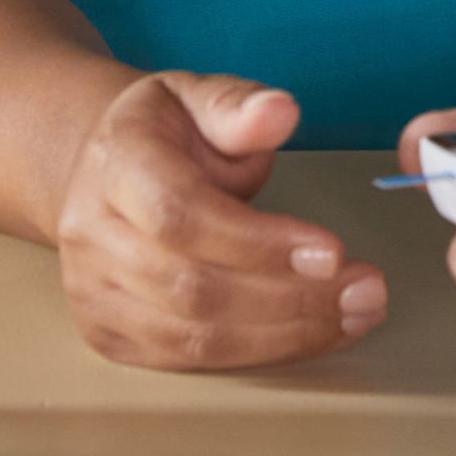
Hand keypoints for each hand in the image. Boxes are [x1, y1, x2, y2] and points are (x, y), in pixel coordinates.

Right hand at [49, 72, 383, 369]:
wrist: (107, 169)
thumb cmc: (165, 134)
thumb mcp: (199, 95)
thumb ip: (239, 105)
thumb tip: (279, 112)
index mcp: (115, 164)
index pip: (181, 215)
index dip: (259, 243)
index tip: (332, 252)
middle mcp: (91, 234)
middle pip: (192, 287)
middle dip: (291, 297)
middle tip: (364, 290)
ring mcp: (92, 291)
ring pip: (192, 336)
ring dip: (285, 334)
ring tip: (352, 314)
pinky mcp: (108, 332)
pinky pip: (188, 359)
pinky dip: (259, 352)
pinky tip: (311, 332)